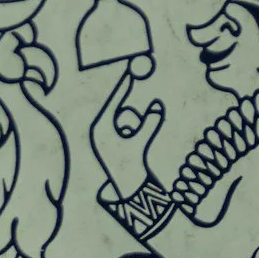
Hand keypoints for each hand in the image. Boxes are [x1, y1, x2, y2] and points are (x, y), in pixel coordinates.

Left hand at [90, 70, 162, 199]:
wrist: (127, 183)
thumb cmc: (130, 163)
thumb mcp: (140, 142)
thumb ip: (149, 124)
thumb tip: (157, 106)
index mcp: (101, 129)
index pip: (112, 103)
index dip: (122, 88)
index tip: (130, 74)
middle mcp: (101, 128)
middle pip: (119, 107)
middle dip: (129, 98)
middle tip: (136, 83)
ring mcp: (107, 131)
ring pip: (127, 116)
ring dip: (136, 123)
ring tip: (134, 139)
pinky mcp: (113, 135)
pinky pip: (129, 123)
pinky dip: (136, 128)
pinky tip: (133, 142)